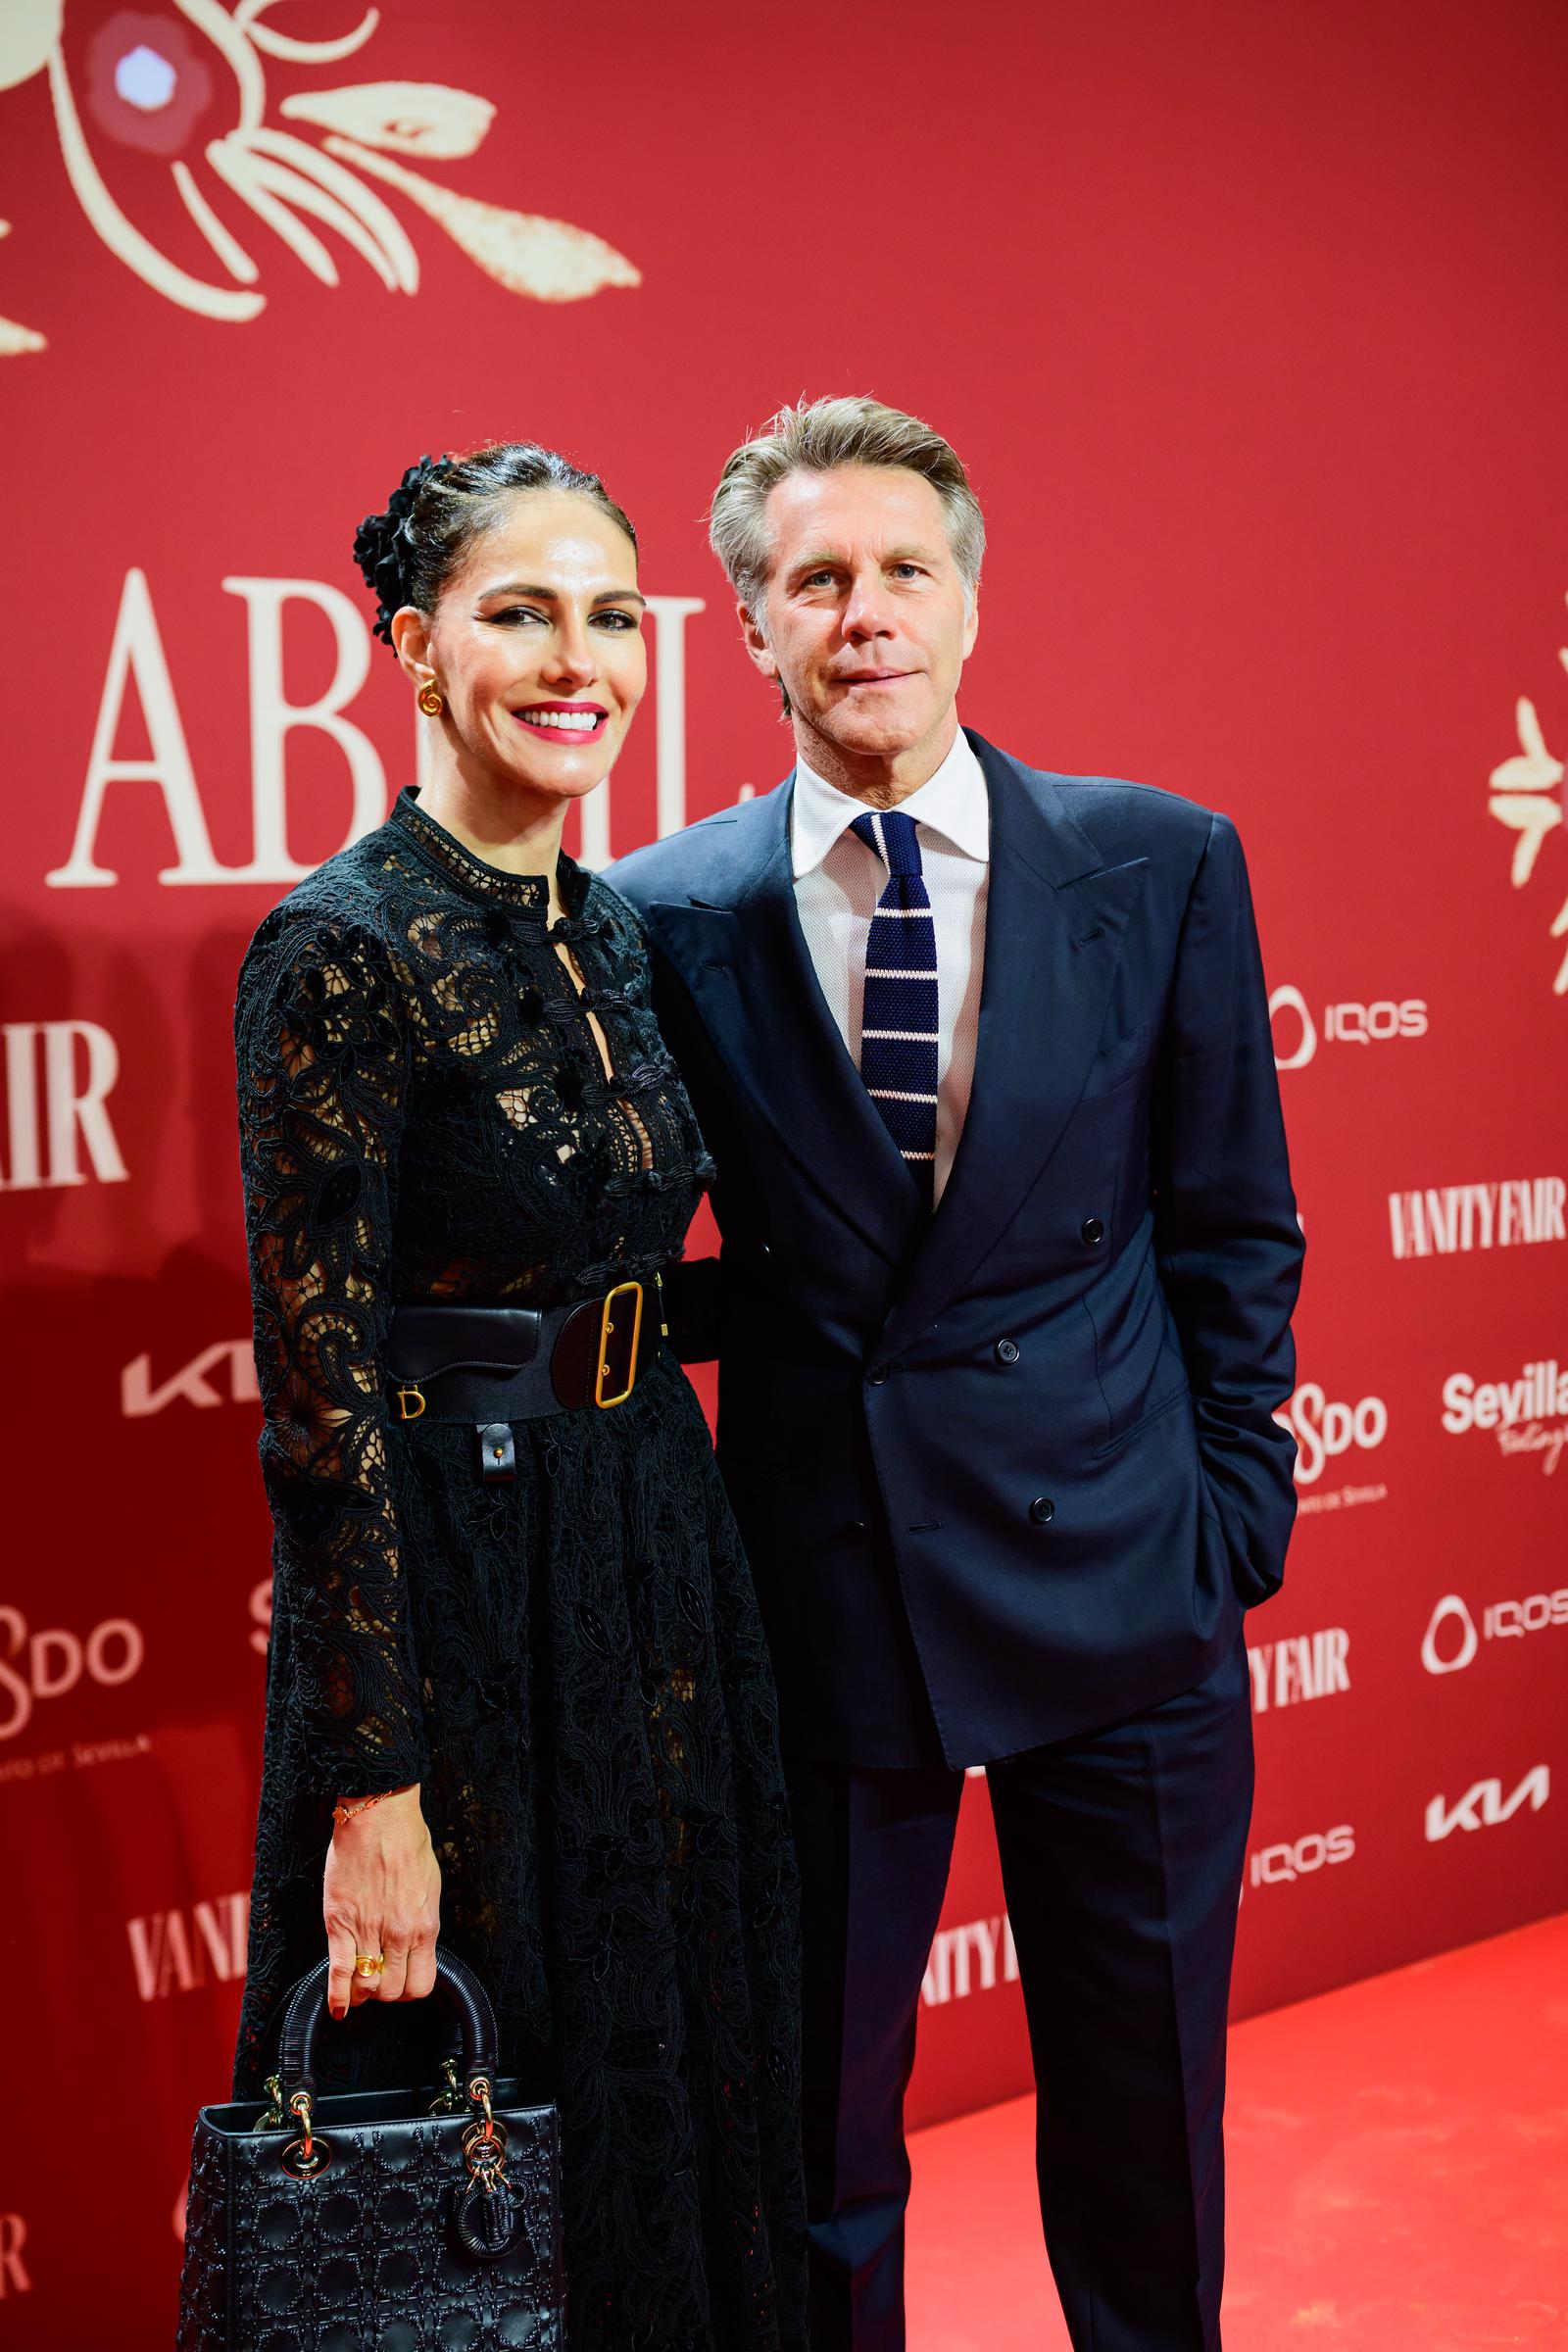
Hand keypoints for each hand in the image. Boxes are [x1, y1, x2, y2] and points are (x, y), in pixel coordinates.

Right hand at [323, 1785, 441, 2019]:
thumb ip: (422, 1921)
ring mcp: (368, 1931)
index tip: (402, 1985)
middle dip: (385, 1993)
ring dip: (363, 1993)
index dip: (410, 1990)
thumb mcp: (430, 1887)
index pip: (421, 1984)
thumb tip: (416, 1945)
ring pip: (366, 1987)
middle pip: (392, 1991)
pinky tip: (337, 2009)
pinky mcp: (340, 1923)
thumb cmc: (407, 1843)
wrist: (379, 1817)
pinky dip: (336, 1996)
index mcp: (425, 1926)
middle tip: (379, 1982)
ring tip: (359, 1987)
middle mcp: (399, 1935)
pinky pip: (339, 1972)